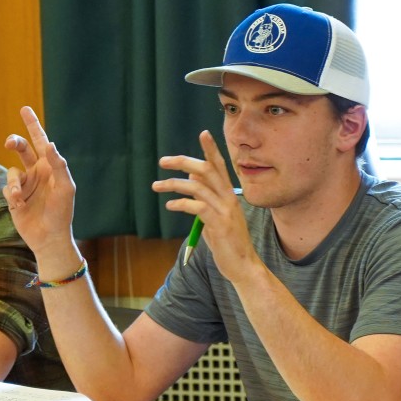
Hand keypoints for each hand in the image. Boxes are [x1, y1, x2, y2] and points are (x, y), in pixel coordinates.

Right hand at [4, 107, 79, 261]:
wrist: (49, 237)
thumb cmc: (62, 212)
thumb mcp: (65, 187)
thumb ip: (59, 165)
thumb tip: (50, 144)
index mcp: (50, 167)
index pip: (41, 141)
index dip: (33, 125)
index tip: (24, 109)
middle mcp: (36, 172)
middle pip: (21, 149)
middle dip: (15, 142)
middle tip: (10, 142)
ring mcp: (25, 184)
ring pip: (12, 172)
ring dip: (15, 183)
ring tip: (20, 196)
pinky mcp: (14, 197)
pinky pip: (8, 189)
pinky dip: (13, 195)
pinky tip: (20, 206)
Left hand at [152, 130, 254, 281]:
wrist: (243, 266)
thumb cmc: (228, 244)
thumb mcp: (216, 218)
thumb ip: (206, 201)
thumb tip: (191, 185)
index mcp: (229, 195)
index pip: (220, 166)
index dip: (212, 149)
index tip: (203, 134)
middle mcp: (229, 199)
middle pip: (207, 170)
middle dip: (184, 162)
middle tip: (163, 161)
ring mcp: (225, 211)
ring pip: (198, 187)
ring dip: (174, 184)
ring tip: (157, 186)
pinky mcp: (219, 224)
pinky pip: (197, 207)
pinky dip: (181, 204)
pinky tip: (170, 206)